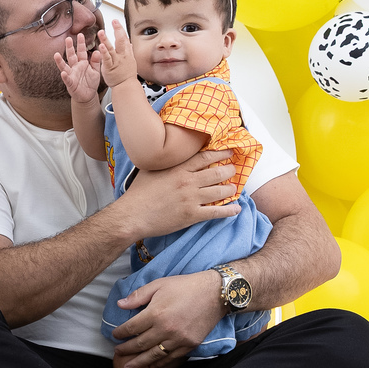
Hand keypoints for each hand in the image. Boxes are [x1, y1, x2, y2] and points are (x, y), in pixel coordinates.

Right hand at [54, 33, 101, 103]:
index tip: (80, 34)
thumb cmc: (91, 83)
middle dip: (69, 48)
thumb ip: (96, 61)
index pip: (81, 51)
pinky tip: (63, 73)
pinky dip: (65, 77)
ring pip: (65, 66)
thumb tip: (97, 51)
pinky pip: (67, 79)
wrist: (88, 96)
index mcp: (82, 63)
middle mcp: (75, 67)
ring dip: (60, 61)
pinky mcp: (70, 84)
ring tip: (56, 55)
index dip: (80, 44)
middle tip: (68, 39)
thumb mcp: (96, 71)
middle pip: (71, 56)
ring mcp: (71, 75)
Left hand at [95, 19, 137, 88]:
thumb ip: (129, 51)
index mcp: (126, 54)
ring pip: (111, 49)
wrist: (126, 86)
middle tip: (114, 22)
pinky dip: (104, 52)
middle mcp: (122, 56)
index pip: (124, 39)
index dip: (120, 29)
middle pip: (120, 41)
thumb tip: (129, 43)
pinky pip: (106, 59)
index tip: (116, 22)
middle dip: (117, 30)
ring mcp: (116, 61)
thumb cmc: (127, 76)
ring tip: (101, 32)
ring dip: (106, 40)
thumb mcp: (131, 61)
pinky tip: (101, 46)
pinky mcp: (110, 67)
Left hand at [111, 272, 226, 367]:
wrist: (215, 293)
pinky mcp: (190, 345)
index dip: (121, 333)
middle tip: (117, 353)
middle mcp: (165, 329)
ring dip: (139, 362)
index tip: (114, 336)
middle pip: (140, 344)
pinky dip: (160, 363)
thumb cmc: (185, 286)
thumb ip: (138, 296)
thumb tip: (120, 305)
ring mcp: (178, 339)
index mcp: (156, 313)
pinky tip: (152, 366)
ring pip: (154, 355)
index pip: (132, 327)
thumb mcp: (159, 284)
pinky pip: (171, 358)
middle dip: (126, 350)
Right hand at [116, 149, 239, 240]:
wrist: (132, 215)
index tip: (229, 151)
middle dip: (229, 170)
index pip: (205, 157)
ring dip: (230, 189)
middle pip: (217, 173)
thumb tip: (169, 155)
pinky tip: (236, 209)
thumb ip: (164, 162)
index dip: (220, 153)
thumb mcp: (150, 170)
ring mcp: (191, 199)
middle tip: (233, 170)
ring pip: (220, 192)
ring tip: (233, 188)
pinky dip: (229, 211)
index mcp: (178, 169)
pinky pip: (216, 212)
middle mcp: (188, 182)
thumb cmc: (138, 193)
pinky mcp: (192, 215)